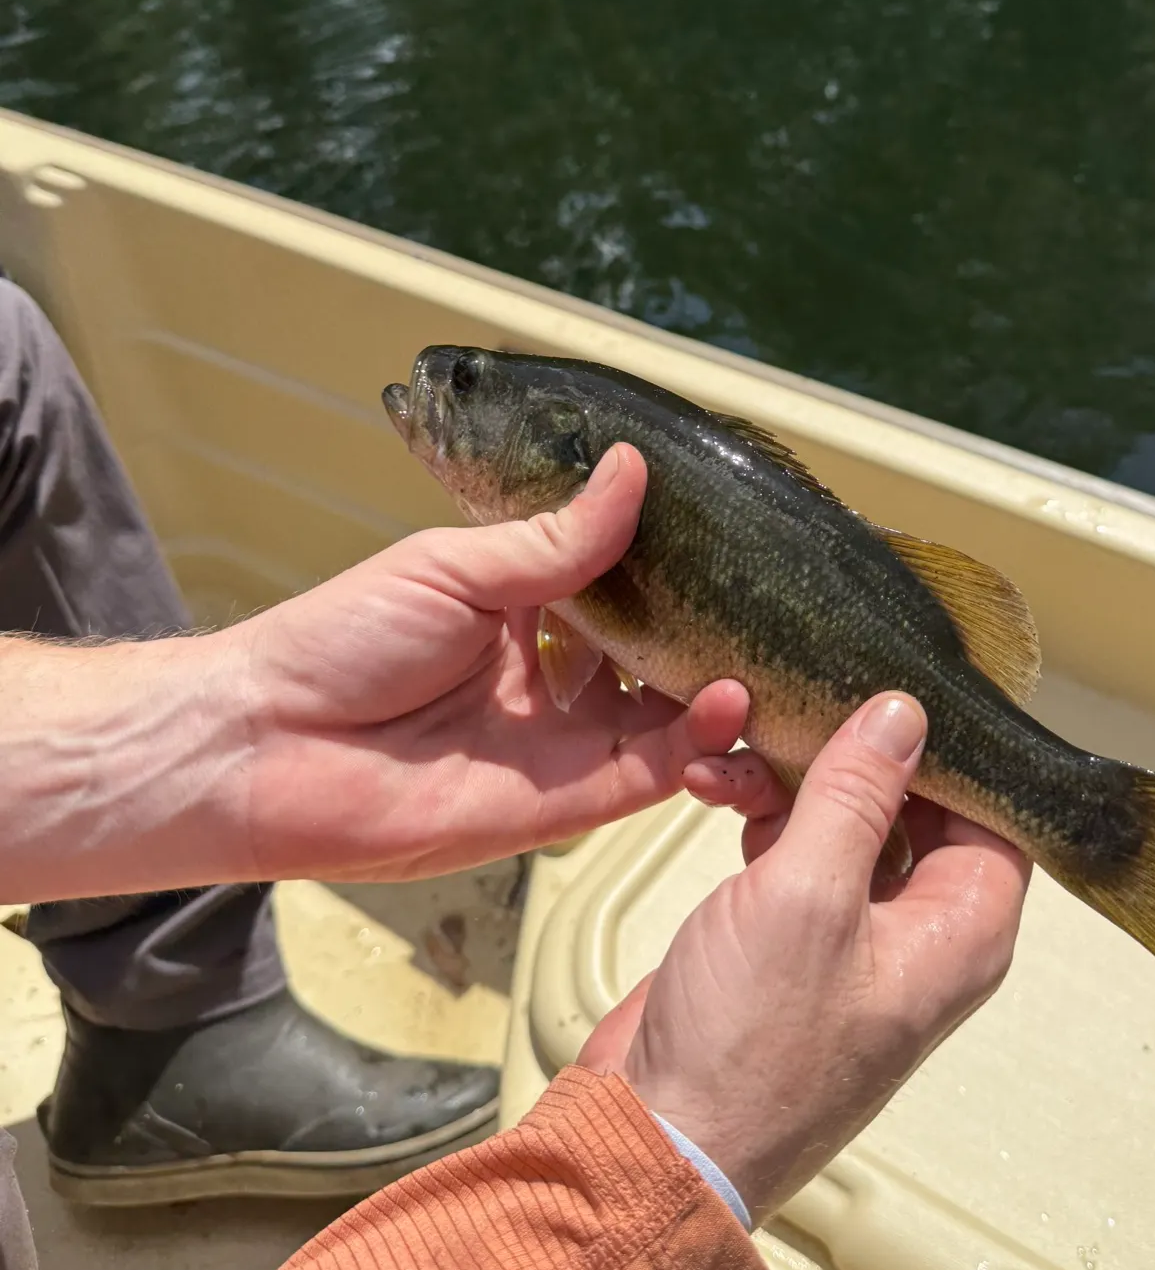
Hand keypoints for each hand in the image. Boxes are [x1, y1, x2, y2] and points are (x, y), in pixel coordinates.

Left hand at [227, 443, 752, 882]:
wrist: (270, 748)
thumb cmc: (342, 641)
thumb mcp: (453, 567)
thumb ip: (553, 540)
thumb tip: (632, 467)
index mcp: (524, 611)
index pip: (621, 586)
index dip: (673, 567)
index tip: (730, 538)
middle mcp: (555, 677)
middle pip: (656, 655)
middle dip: (710, 630)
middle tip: (769, 599)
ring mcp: (565, 742)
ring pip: (667, 717)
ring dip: (719, 687)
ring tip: (766, 648)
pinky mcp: (566, 802)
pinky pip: (649, 773)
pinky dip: (696, 742)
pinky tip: (728, 700)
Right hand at [579, 692, 1031, 1224]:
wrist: (658, 1140)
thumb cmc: (748, 1044)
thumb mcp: (808, 896)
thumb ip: (858, 795)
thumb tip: (904, 714)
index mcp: (961, 932)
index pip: (991, 810)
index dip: (950, 746)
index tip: (898, 681)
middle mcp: (921, 935)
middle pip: (915, 808)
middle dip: (853, 753)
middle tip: (802, 697)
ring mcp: (852, 941)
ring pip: (845, 825)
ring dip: (792, 780)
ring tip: (732, 748)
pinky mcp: (789, 944)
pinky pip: (795, 855)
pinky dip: (760, 817)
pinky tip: (714, 788)